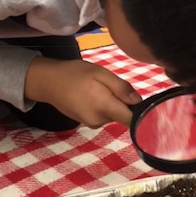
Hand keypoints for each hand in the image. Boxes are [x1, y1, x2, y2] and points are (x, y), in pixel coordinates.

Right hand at [24, 57, 141, 128]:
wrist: (48, 82)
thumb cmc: (74, 73)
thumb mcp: (100, 73)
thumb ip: (120, 87)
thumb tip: (138, 101)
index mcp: (104, 107)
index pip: (131, 120)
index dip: (142, 115)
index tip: (147, 106)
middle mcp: (99, 120)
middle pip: (123, 115)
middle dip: (123, 102)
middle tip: (112, 85)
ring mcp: (92, 123)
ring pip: (114, 115)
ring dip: (112, 103)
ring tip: (99, 88)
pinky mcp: (87, 123)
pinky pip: (104, 115)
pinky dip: (103, 106)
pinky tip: (92, 95)